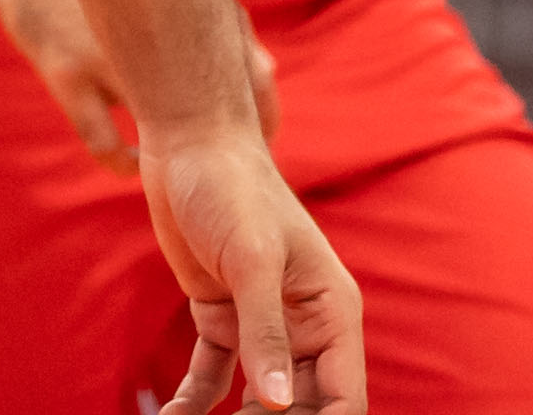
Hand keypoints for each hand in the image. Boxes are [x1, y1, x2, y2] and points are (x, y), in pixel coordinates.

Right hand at [0, 0, 279, 168]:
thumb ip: (218, 20)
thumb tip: (267, 69)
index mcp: (190, 5)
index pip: (249, 71)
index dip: (262, 111)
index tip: (263, 134)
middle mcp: (160, 30)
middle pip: (216, 103)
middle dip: (229, 139)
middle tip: (229, 163)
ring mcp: (113, 55)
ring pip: (161, 125)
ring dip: (174, 151)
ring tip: (180, 168)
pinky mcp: (69, 72)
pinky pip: (105, 142)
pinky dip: (124, 162)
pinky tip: (131, 162)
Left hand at [137, 123, 360, 414]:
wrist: (190, 143)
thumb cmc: (233, 186)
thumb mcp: (252, 259)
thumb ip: (265, 333)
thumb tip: (276, 405)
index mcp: (332, 311)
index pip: (342, 398)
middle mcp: (304, 325)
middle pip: (299, 408)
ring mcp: (262, 325)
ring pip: (257, 402)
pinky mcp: (222, 319)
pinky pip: (214, 380)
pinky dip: (194, 404)